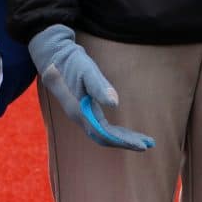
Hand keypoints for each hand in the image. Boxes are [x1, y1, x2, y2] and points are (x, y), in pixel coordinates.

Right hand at [28, 24, 153, 151]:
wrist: (53, 56)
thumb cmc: (72, 62)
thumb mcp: (87, 70)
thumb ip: (99, 86)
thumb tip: (115, 103)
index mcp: (81, 112)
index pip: (105, 134)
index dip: (124, 141)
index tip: (142, 145)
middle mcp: (80, 118)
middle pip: (105, 138)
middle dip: (126, 142)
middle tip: (148, 144)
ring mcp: (80, 115)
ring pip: (103, 134)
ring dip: (122, 138)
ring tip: (142, 140)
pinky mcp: (83, 111)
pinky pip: (100, 127)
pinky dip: (115, 131)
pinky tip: (124, 131)